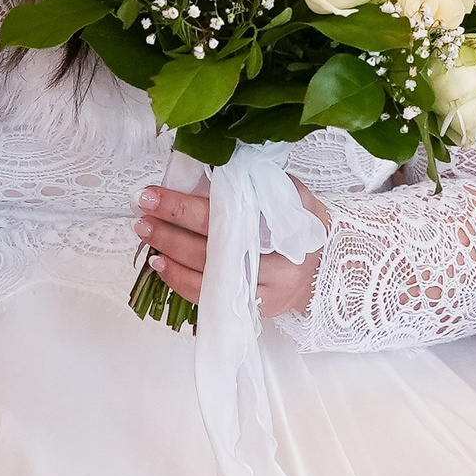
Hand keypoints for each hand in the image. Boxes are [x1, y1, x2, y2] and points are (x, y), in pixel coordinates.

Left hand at [136, 180, 331, 317]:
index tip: (152, 194)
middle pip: (212, 249)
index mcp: (284, 229)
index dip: (183, 206)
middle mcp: (278, 265)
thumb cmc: (305, 225)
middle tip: (142, 215)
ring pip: (208, 280)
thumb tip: (209, 166)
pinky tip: (161, 265)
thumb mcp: (293, 195)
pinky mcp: (257, 310)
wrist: (334, 268)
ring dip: (170, 257)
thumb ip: (258, 182)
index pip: (224, 217)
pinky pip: (212, 301)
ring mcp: (267, 292)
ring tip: (146, 236)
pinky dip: (181, 282)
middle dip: (170, 231)